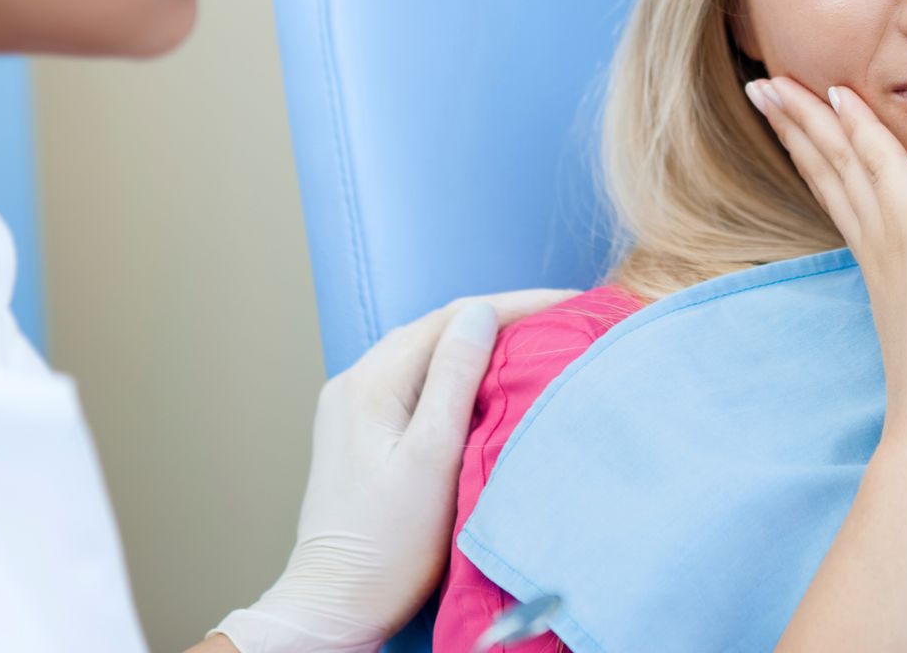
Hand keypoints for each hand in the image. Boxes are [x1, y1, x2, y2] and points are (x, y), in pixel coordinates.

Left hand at [210, 288, 575, 652]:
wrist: (337, 603)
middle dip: (500, 316)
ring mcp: (353, 404)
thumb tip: (482, 313)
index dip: (515, 305)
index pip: (453, 318)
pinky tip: (483, 379)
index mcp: (372, 382)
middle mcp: (356, 381)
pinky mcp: (359, 429)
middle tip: (560, 319)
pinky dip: (454, 368)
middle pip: (437, 328)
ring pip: (426, 351)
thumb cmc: (390, 545)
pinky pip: (414, 377)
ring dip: (477, 341)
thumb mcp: (434, 458)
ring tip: (531, 340)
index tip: (569, 303)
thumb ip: (455, 380)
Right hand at [744, 76, 906, 473]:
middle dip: (796, 129)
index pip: (842, 199)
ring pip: (842, 161)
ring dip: (809, 117)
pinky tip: (838, 95)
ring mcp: (894, 237)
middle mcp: (879, 249)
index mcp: (882, 272)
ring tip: (774, 82)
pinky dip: (859, 127)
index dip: (815, 159)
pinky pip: (882, 162)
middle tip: (762, 89)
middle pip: (828, 173)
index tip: (793, 126)